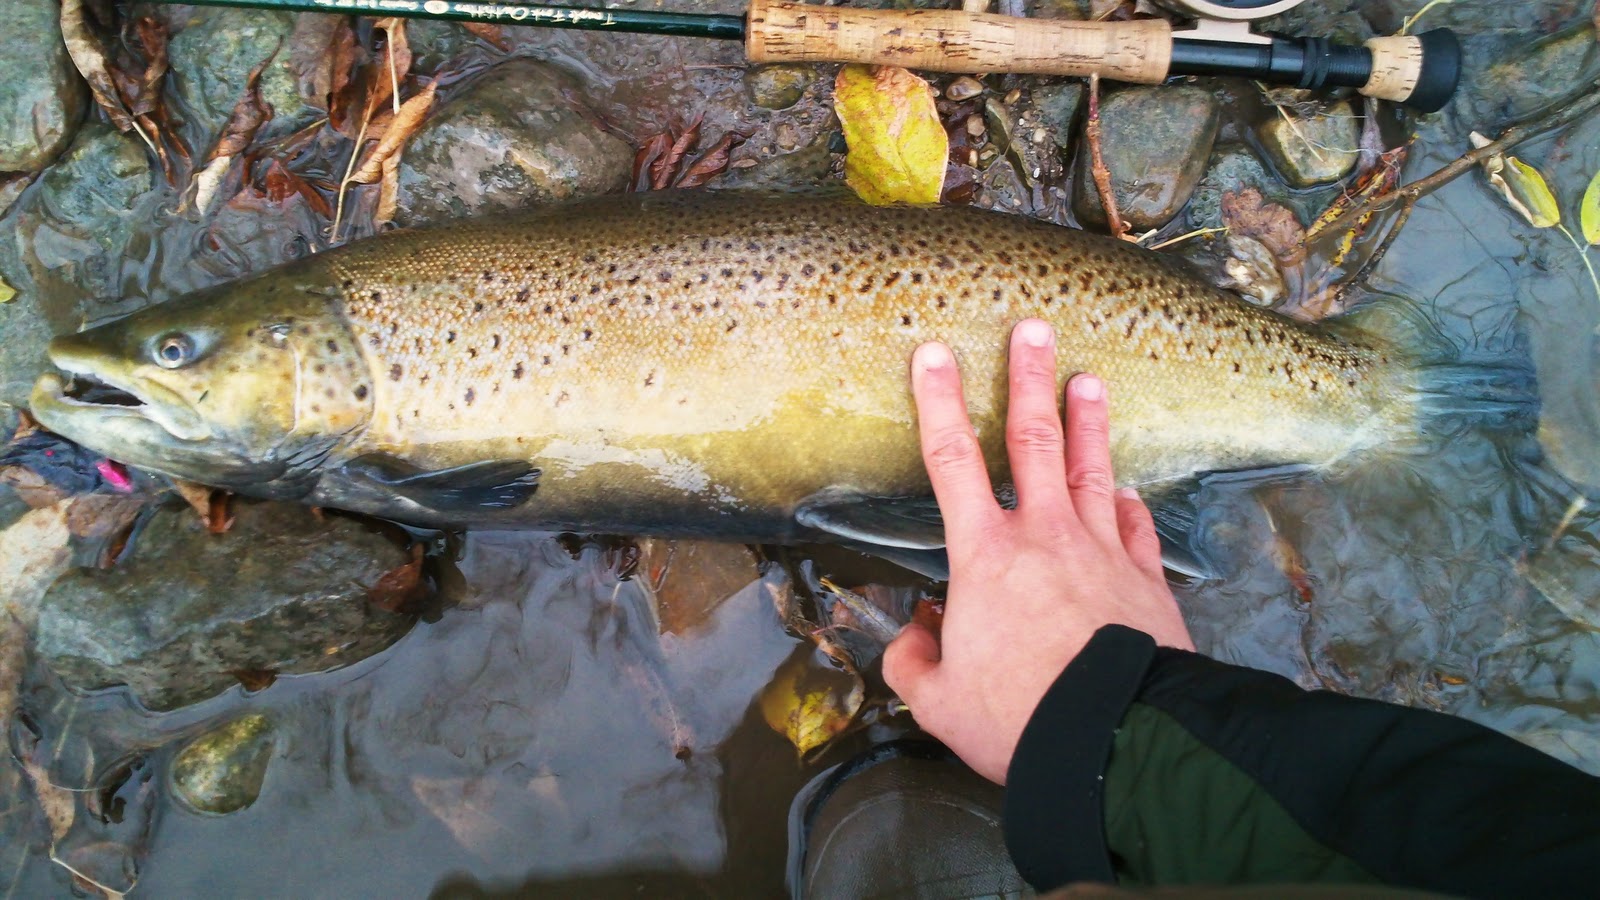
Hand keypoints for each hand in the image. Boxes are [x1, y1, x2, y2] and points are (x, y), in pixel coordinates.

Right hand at [884, 319, 1193, 784]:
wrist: (1113, 739)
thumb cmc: (1018, 718)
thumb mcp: (940, 702)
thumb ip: (916, 662)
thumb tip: (918, 635)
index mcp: (985, 555)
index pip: (952, 461)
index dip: (938, 402)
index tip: (933, 354)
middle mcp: (1045, 535)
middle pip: (1034, 439)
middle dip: (1029, 378)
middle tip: (1033, 328)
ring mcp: (1102, 551)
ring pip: (1093, 469)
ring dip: (1088, 421)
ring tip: (1090, 379)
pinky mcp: (1147, 580)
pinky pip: (1136, 528)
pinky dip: (1128, 505)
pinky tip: (1125, 492)